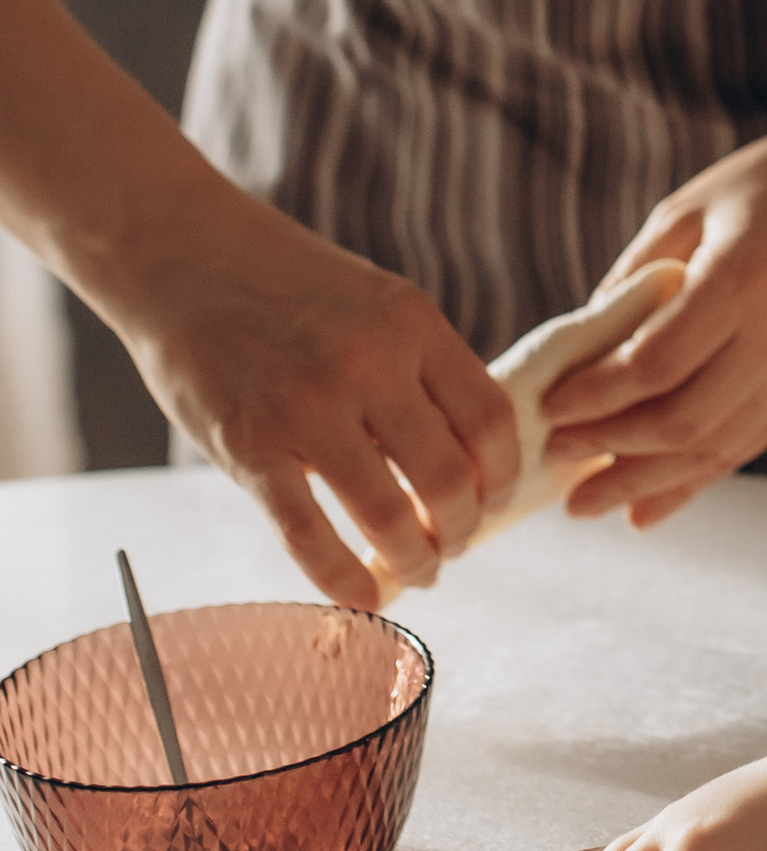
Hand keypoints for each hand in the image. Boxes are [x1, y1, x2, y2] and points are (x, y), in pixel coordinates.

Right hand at [116, 195, 516, 609]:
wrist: (181, 252)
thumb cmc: (285, 284)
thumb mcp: (376, 303)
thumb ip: (420, 369)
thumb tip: (466, 458)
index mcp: (412, 324)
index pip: (493, 422)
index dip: (502, 480)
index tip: (491, 502)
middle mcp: (368, 363)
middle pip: (451, 480)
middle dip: (461, 531)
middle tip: (451, 547)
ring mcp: (306, 405)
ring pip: (390, 517)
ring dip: (415, 561)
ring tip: (416, 571)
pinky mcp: (248, 445)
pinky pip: (308, 536)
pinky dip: (345, 582)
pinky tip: (362, 598)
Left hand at [538, 124, 766, 524]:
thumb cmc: (759, 190)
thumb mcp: (683, 215)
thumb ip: (631, 286)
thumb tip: (575, 361)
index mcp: (742, 279)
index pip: (655, 364)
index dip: (596, 396)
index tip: (550, 406)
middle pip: (683, 420)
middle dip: (609, 447)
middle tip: (554, 454)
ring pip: (713, 449)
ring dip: (643, 484)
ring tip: (585, 503)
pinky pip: (742, 449)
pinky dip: (690, 484)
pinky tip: (642, 510)